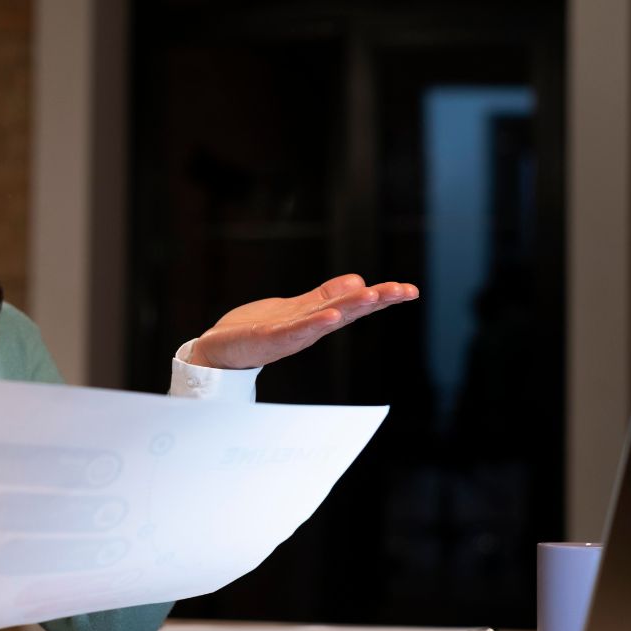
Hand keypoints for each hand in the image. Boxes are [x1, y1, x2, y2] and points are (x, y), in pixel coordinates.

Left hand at [188, 274, 418, 369]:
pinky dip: (313, 324)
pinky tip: (330, 315)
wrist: (220, 349)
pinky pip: (294, 330)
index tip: (410, 290)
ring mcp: (290, 333)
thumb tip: (358, 281)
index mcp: (317, 318)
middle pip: (348, 310)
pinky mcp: (268, 337)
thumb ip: (324, 296)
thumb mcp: (297, 308)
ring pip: (326, 318)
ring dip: (351, 308)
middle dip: (376, 300)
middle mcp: (309, 327)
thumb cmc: (257, 330)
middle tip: (404, 291)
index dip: (382, 297)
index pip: (354, 304)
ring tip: (373, 295)